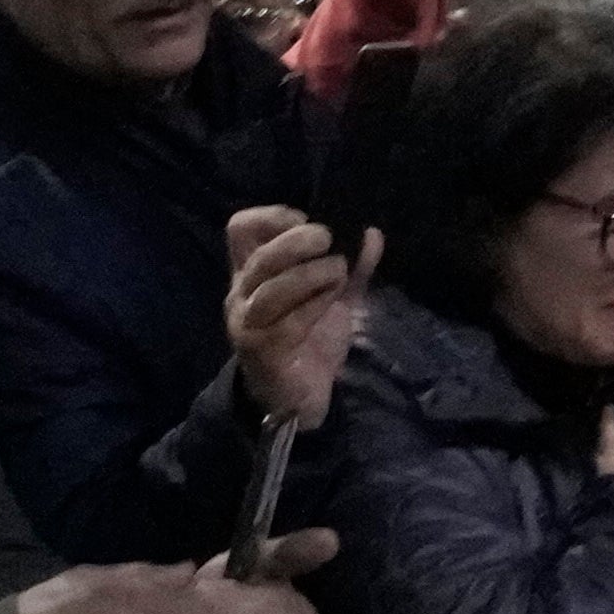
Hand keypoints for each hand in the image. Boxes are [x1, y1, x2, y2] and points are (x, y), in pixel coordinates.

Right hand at [222, 208, 370, 433]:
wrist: (300, 397)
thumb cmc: (310, 338)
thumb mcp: (333, 296)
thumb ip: (353, 267)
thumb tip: (372, 233)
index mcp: (253, 272)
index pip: (241, 228)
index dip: (272, 216)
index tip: (307, 218)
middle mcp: (242, 293)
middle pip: (260, 256)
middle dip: (296, 241)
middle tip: (328, 239)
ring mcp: (248, 322)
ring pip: (272, 287)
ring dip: (310, 274)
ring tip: (339, 272)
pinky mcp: (262, 349)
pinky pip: (287, 322)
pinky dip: (314, 305)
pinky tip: (332, 302)